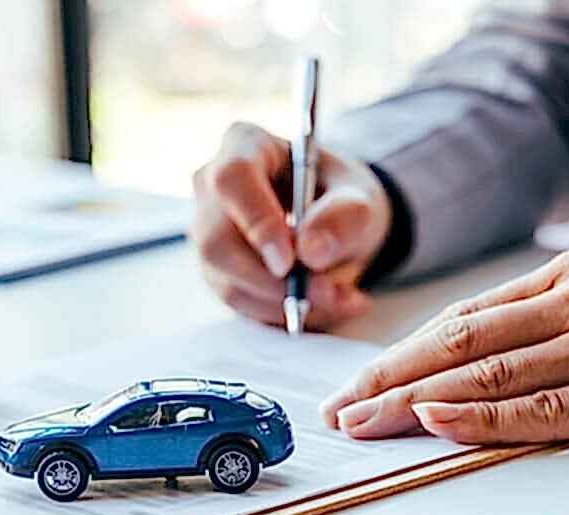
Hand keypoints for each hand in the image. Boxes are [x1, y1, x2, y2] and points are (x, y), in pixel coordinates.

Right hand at [191, 122, 391, 329]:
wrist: (336, 224)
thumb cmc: (342, 198)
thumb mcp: (361, 200)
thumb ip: (344, 218)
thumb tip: (309, 250)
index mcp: (245, 146)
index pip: (233, 180)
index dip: (257, 223)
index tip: (290, 261)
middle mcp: (212, 187)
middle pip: (217, 242)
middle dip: (272, 280)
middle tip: (326, 292)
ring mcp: (208, 231)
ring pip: (227, 281)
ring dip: (285, 302)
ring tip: (340, 299)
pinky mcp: (217, 270)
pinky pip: (240, 303)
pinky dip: (283, 313)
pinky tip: (322, 305)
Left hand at [320, 250, 568, 443]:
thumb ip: (558, 319)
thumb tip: (493, 353)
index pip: (462, 317)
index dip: (402, 352)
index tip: (359, 380)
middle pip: (457, 342)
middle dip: (388, 377)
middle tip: (339, 408)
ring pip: (486, 372)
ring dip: (414, 399)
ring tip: (363, 421)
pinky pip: (542, 407)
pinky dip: (481, 415)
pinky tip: (434, 421)